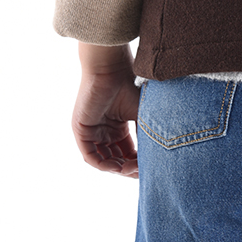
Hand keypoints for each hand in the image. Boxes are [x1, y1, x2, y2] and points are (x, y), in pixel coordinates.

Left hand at [72, 43, 140, 177]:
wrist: (111, 68)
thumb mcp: (142, 114)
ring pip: (103, 160)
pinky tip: (117, 166)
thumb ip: (147, 134)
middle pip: (116, 158)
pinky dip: (103, 164)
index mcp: (117, 126)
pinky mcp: (81, 131)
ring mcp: (91, 132)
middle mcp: (104, 131)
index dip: (137, 162)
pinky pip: (90, 156)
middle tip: (141, 172)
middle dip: (128, 168)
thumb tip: (161, 155)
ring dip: (117, 168)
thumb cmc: (128, 85)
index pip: (127, 152)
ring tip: (131, 170)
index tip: (150, 168)